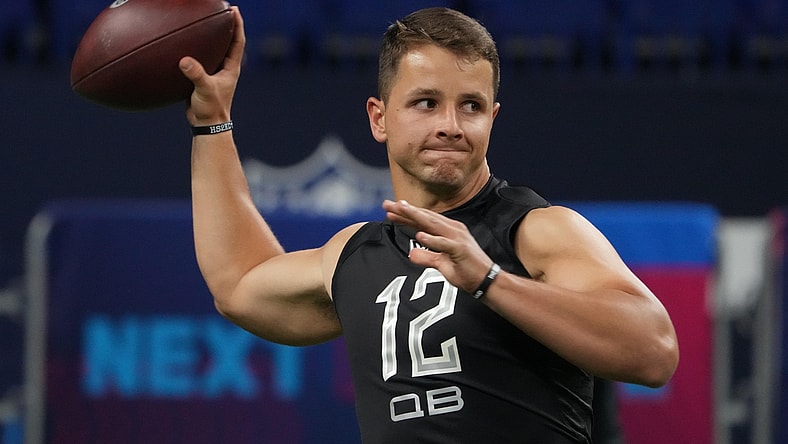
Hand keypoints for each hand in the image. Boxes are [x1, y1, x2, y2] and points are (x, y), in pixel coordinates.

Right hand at [178, 6, 244, 125]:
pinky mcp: (203, 78)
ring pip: (214, 50)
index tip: (234, 10)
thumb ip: (196, 75)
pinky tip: (185, 44)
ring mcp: (214, 73)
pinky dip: (196, 50)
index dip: (237, 25)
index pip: (238, 41)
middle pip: (228, 41)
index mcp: (231, 68)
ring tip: (204, 22)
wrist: (207, 125)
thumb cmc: (211, 109)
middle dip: (226, 25)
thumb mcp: (204, 90)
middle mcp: (225, 68)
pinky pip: (201, 59)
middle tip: (221, 10)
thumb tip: (185, 61)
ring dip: (211, 37)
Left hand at [382, 199, 493, 293]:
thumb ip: (426, 257)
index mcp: (447, 230)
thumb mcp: (441, 264)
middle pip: (425, 217)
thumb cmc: (466, 271)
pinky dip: (432, 239)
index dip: (406, 215)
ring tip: (400, 210)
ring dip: (415, 217)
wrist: (487, 281)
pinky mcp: (461, 250)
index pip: (423, 220)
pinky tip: (419, 235)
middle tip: (387, 204)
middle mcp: (452, 229)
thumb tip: (410, 254)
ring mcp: (457, 238)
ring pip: (433, 225)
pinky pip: (444, 244)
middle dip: (405, 210)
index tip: (389, 211)